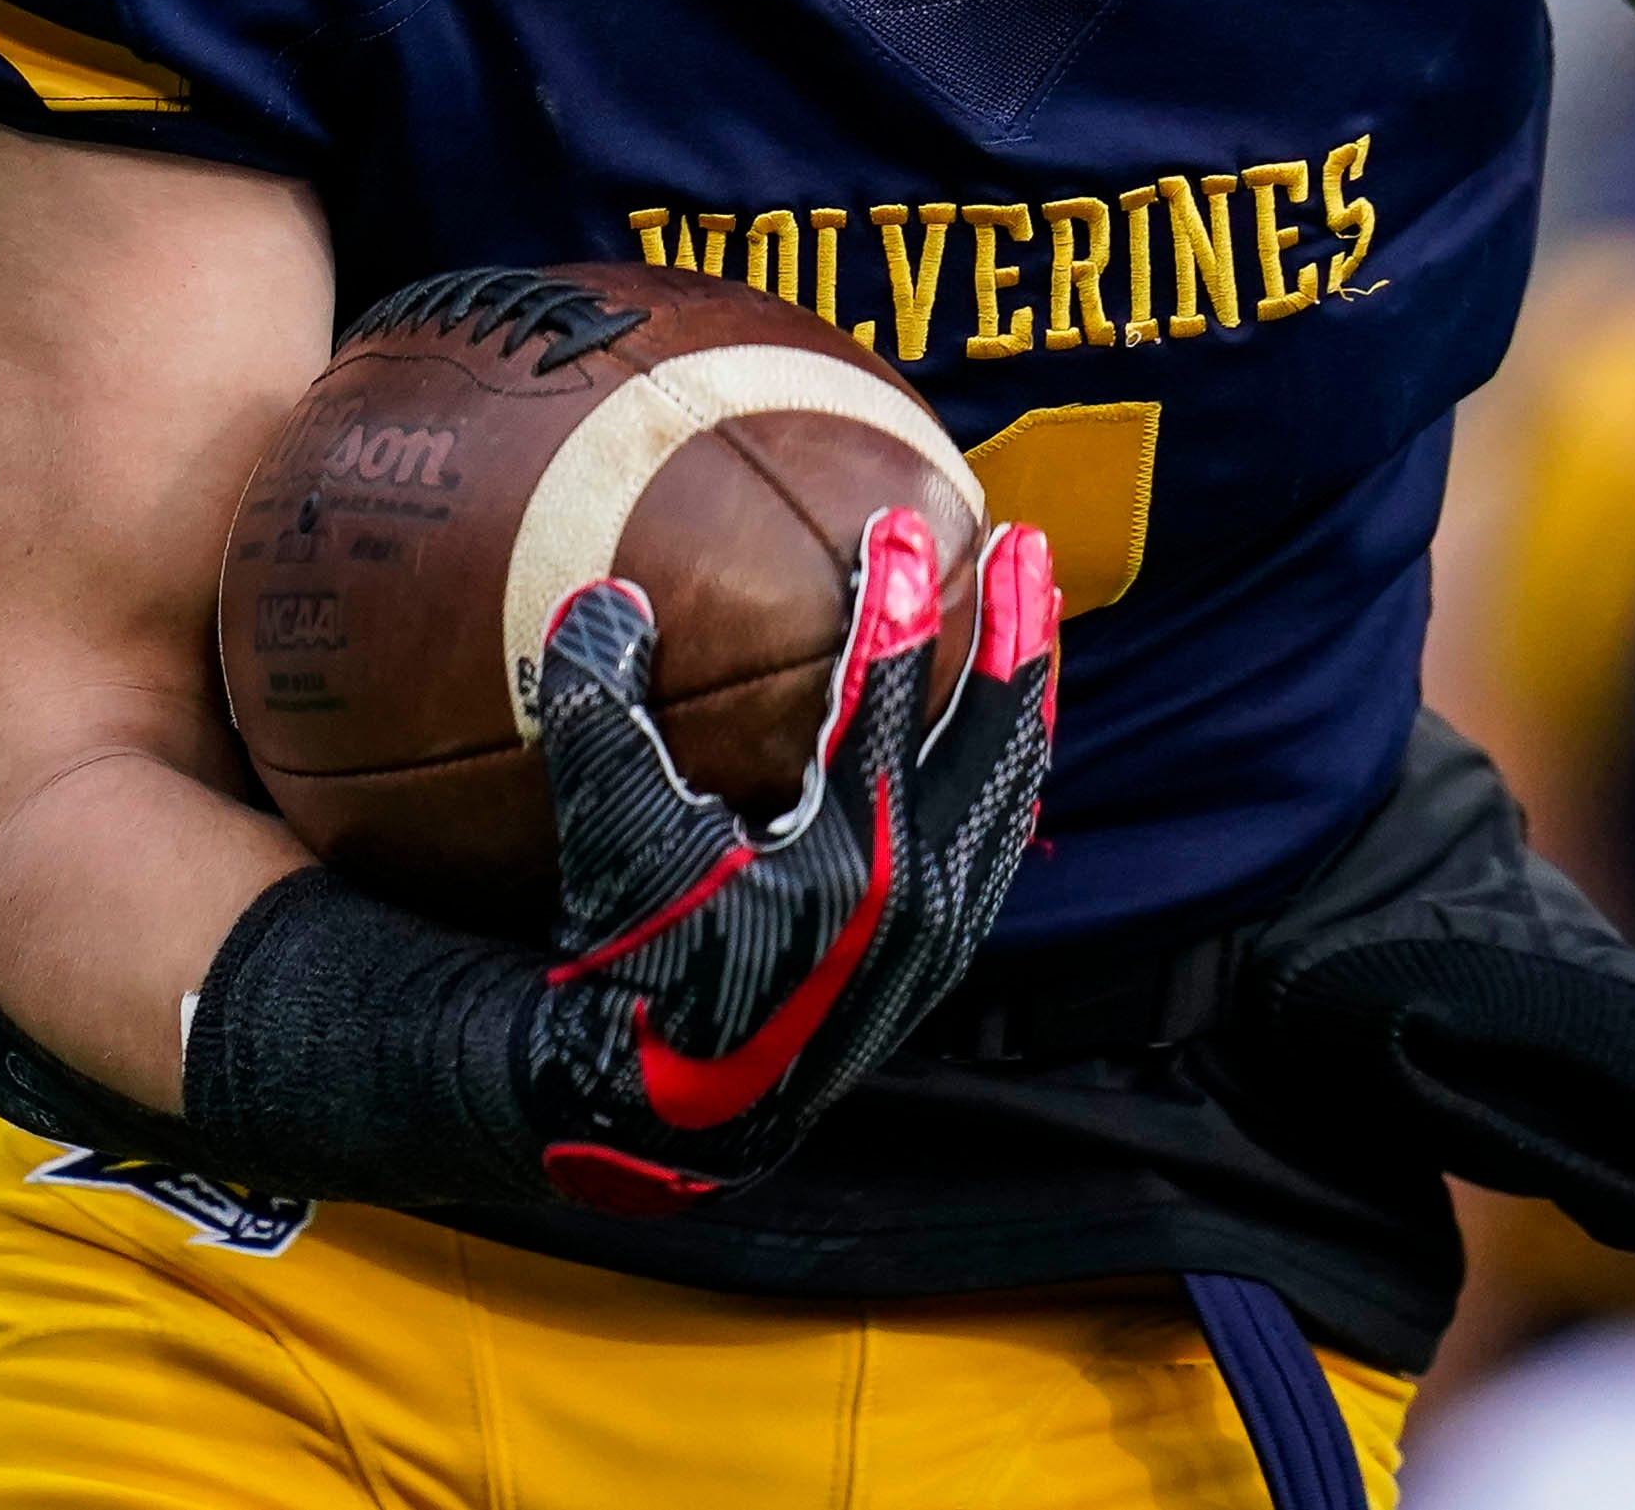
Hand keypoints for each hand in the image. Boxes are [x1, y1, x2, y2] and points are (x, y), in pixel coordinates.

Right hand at [518, 505, 1058, 1208]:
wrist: (670, 1111)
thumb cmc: (634, 963)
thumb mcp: (607, 836)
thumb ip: (604, 710)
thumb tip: (609, 596)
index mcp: (846, 860)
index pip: (887, 700)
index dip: (894, 603)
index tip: (898, 525)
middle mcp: (917, 893)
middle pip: (996, 733)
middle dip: (1013, 627)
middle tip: (1020, 537)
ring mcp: (943, 927)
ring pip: (1015, 783)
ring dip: (1027, 689)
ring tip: (1030, 607)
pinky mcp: (946, 951)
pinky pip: (1002, 834)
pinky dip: (1011, 763)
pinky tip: (1009, 722)